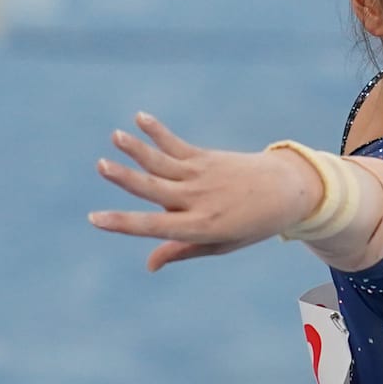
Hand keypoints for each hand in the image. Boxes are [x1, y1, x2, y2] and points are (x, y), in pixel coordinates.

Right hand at [87, 111, 304, 270]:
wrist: (286, 192)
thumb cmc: (250, 225)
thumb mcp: (220, 244)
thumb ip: (182, 250)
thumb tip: (149, 264)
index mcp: (200, 227)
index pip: (153, 226)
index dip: (122, 224)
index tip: (95, 218)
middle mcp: (198, 200)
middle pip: (154, 188)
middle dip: (125, 178)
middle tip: (101, 166)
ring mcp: (201, 176)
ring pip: (161, 162)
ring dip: (137, 149)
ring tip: (115, 137)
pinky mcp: (206, 158)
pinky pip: (176, 145)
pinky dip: (158, 132)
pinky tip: (140, 118)